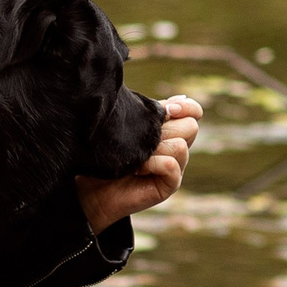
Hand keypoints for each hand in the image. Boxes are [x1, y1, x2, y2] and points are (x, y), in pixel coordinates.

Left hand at [76, 95, 200, 233]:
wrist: (92, 188)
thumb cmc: (107, 154)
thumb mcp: (130, 125)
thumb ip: (151, 112)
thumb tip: (179, 98)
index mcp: (169, 129)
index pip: (193, 113)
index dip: (187, 108)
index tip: (169, 109)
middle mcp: (176, 148)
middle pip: (190, 127)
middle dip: (164, 129)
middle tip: (141, 139)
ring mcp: (175, 167)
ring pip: (180, 146)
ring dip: (154, 149)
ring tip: (135, 157)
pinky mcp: (170, 185)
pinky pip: (171, 165)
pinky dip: (152, 164)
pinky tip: (136, 169)